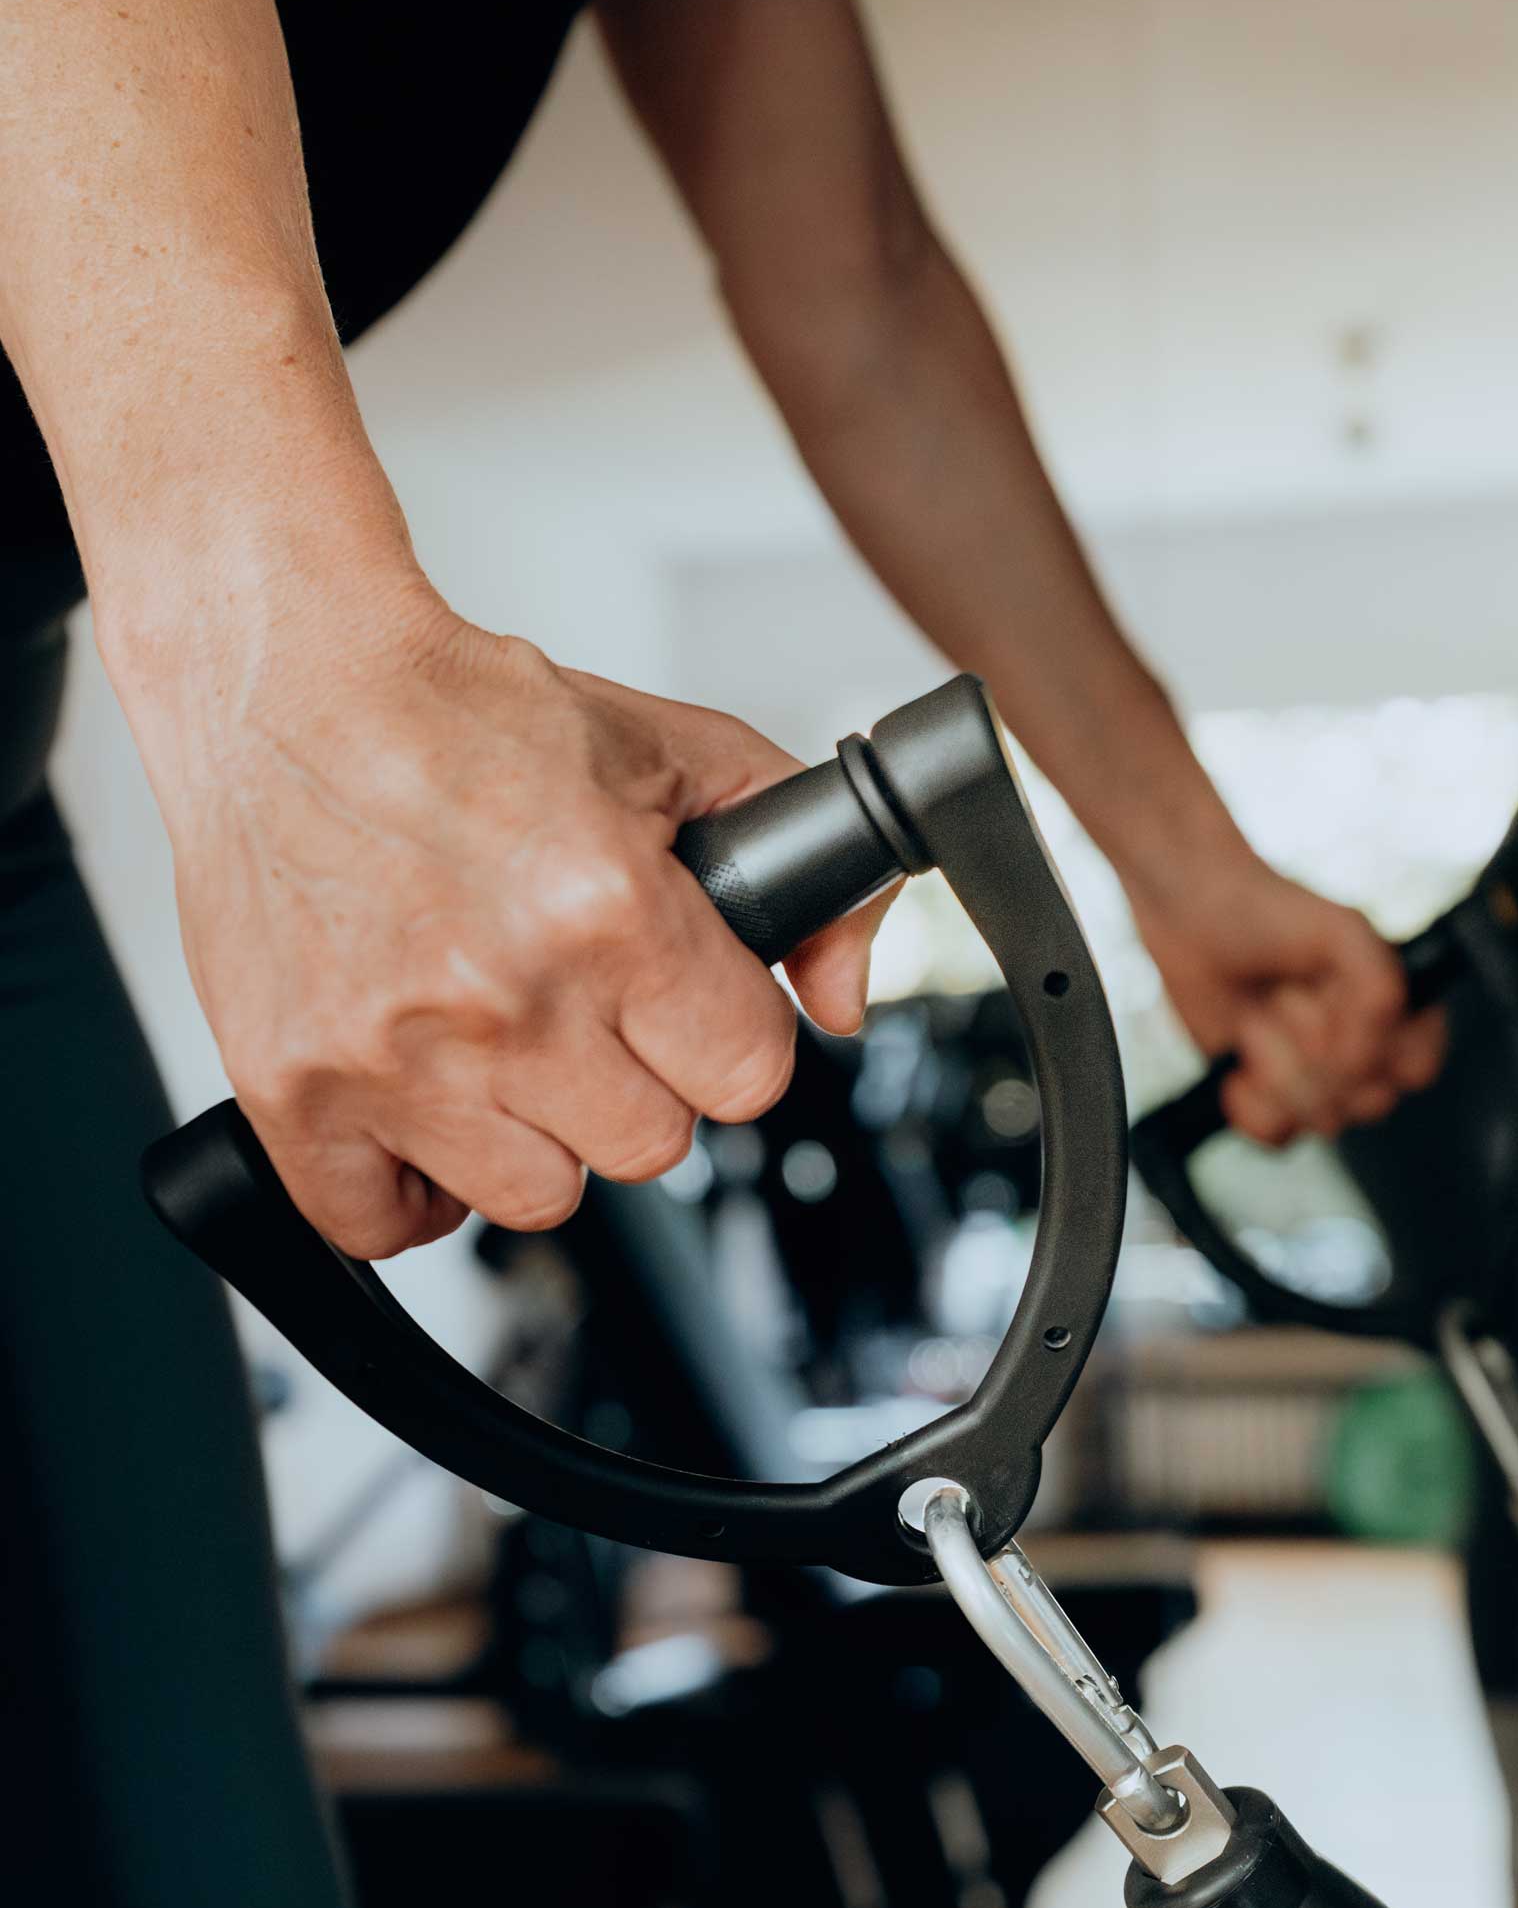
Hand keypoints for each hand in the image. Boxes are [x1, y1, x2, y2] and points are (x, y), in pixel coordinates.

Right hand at [137, 585, 883, 1255]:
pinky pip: (380, 1226)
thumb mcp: (673, 754)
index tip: (686, 1005)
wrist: (284, 681)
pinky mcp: (294, 1089)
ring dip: (531, 1135)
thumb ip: (801, 873)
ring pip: (537, 1197)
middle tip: (584, 1009)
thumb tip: (843, 1001)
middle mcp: (506, 998)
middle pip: (650, 1147)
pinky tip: (422, 1109)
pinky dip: (407, 1190)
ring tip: (498, 1044)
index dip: (727, 1037)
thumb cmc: (462, 715)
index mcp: (608, 911)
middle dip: (636, 1080)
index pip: (747, 1075)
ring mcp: (393, 1058)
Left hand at [1132, 857, 1445, 1142]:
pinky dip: (1251, 1107)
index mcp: (1394, 1009)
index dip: (1374, 1053)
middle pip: (1369, 1103)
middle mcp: (1362, 1048)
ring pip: (1322, 1120)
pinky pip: (1280, 1137)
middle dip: (1315, 1054)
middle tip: (1283, 1000)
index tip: (1332, 1009)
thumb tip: (1366, 1061)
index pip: (1417, 1069)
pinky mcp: (1269, 1096)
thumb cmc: (1265, 912)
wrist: (1189, 915)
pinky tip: (1236, 1066)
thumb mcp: (1342, 932)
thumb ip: (1379, 986)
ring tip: (1256, 1016)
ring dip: (1277, 1067)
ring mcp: (1316, 1076)